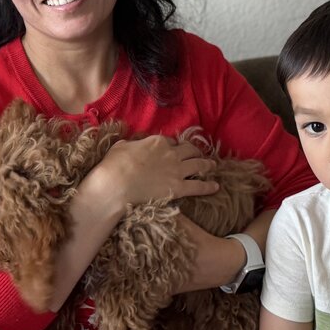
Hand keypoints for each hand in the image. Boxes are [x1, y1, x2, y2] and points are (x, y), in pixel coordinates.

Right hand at [91, 134, 218, 209]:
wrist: (116, 186)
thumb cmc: (114, 165)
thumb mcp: (121, 146)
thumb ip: (132, 143)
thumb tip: (134, 144)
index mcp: (158, 142)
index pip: (170, 141)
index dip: (171, 146)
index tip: (172, 150)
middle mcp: (171, 153)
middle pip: (189, 150)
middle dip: (195, 151)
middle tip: (198, 153)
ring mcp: (177, 171)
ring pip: (198, 165)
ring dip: (207, 165)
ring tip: (213, 165)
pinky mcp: (179, 188)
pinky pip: (198, 186)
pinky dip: (208, 186)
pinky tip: (215, 186)